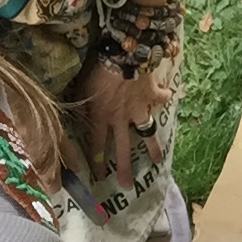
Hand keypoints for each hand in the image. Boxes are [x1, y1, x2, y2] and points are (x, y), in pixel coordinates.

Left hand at [78, 63, 171, 189]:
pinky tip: (170, 96)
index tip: (99, 178)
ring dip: (153, 147)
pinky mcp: (151, 95)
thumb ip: (80, 101)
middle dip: (125, 167)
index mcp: (101, 116)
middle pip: (123, 148)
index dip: (97, 162)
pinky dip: (165, 96)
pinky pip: (161, 97)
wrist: (122, 55)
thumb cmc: (96, 69)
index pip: (97, 145)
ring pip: (147, 133)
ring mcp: (138, 109)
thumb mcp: (81, 86)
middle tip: (127, 185)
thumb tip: (71, 111)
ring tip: (157, 161)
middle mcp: (120, 118)